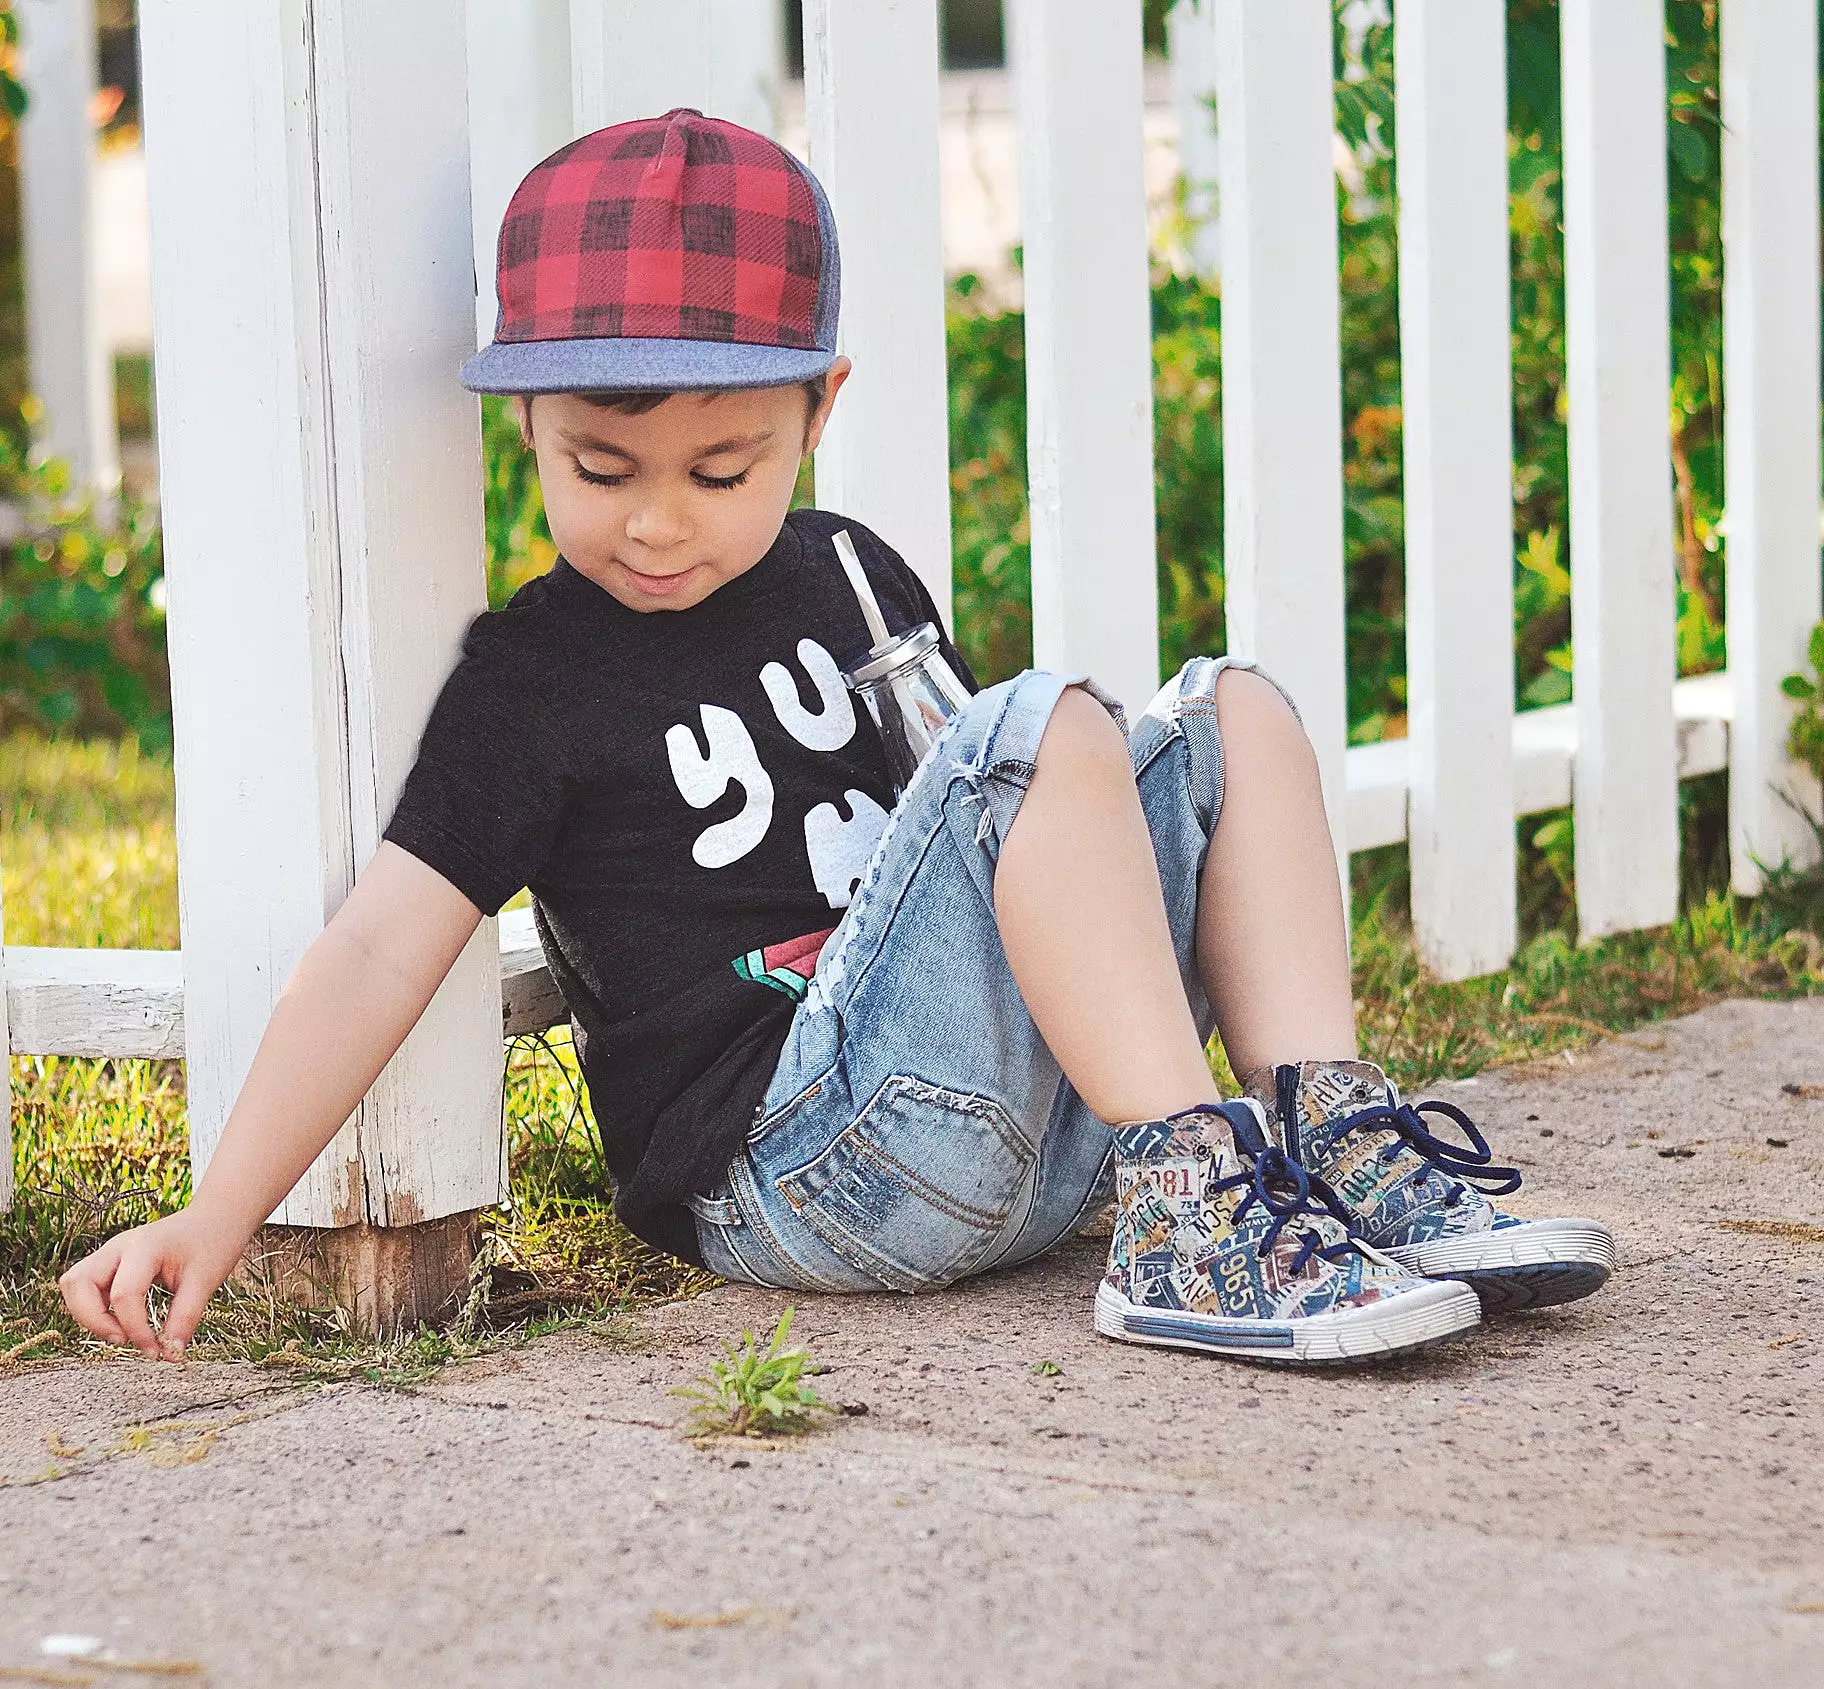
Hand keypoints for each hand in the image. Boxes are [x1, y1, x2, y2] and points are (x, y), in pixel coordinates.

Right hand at [59, 1207, 245, 1358]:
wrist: (214, 1220)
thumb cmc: (212, 1244)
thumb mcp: (205, 1282)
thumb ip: (185, 1319)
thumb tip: (171, 1355)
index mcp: (145, 1246)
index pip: (124, 1294)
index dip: (135, 1329)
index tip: (155, 1351)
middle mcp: (118, 1246)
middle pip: (78, 1283)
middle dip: (94, 1320)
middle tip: (124, 1340)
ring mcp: (110, 1252)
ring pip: (74, 1284)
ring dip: (88, 1315)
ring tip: (121, 1331)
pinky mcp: (109, 1262)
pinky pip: (84, 1287)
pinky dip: (93, 1309)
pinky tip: (121, 1321)